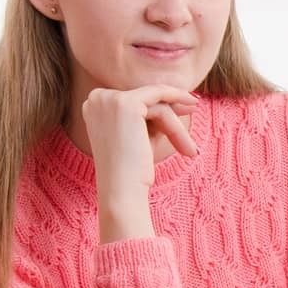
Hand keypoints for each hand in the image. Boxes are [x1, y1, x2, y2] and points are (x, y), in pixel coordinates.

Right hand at [83, 85, 197, 239]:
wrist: (122, 191)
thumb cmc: (133, 168)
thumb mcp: (142, 135)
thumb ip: (154, 114)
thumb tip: (181, 97)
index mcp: (93, 104)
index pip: (133, 98)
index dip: (158, 104)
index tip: (181, 107)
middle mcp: (95, 97)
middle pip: (144, 98)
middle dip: (170, 107)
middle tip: (194, 108)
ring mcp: (108, 99)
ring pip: (154, 102)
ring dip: (175, 124)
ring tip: (191, 148)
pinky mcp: (126, 103)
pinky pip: (160, 96)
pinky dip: (177, 102)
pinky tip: (193, 104)